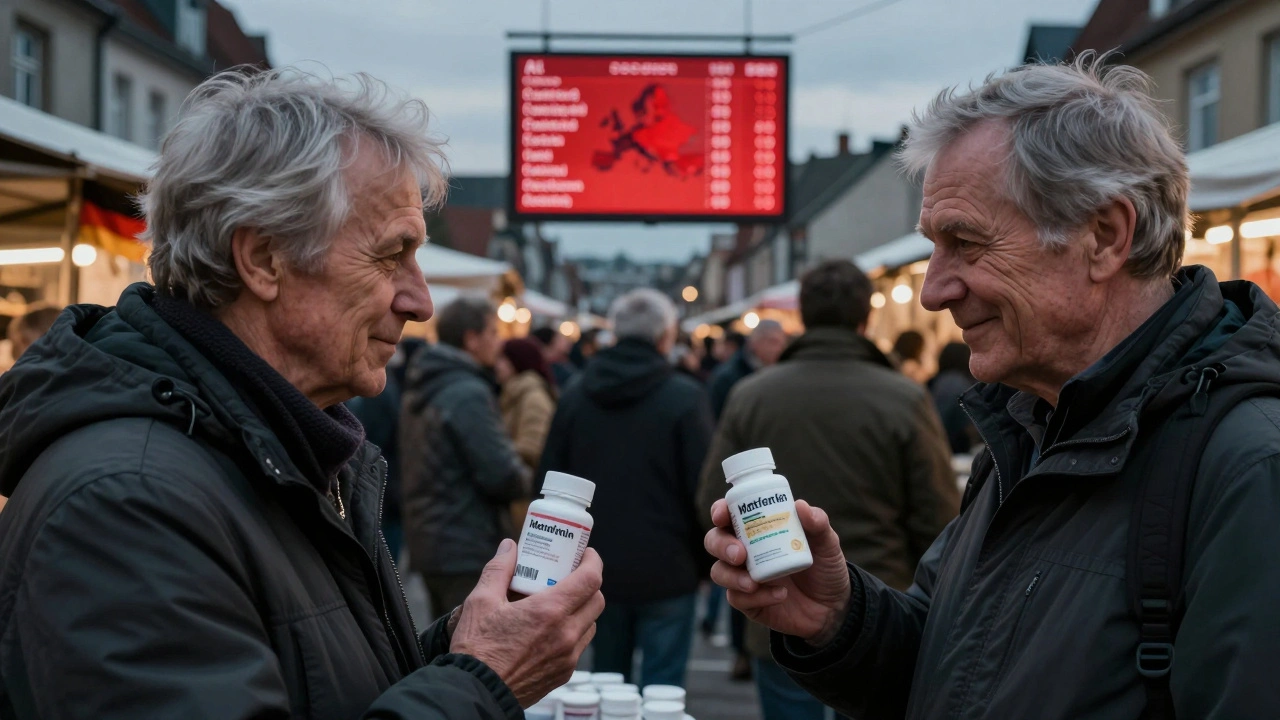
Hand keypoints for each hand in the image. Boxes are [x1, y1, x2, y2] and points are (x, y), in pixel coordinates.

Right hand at [450, 539, 604, 706]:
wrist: (476, 692)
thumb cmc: (477, 648)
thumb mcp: (481, 601)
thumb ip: (499, 569)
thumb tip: (510, 547)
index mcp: (549, 612)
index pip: (590, 579)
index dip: (593, 561)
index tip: (585, 553)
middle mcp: (566, 634)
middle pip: (596, 600)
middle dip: (588, 583)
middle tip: (570, 575)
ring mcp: (567, 657)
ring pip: (590, 624)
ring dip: (582, 609)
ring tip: (560, 602)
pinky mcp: (563, 674)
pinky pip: (579, 646)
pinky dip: (573, 632)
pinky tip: (551, 629)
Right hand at [705, 499, 850, 645]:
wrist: (834, 606)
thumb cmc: (825, 568)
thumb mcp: (827, 543)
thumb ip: (818, 524)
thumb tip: (801, 506)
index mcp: (758, 529)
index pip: (729, 515)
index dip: (720, 511)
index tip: (722, 515)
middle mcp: (746, 551)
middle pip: (714, 541)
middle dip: (721, 545)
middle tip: (740, 554)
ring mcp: (744, 576)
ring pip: (719, 572)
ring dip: (731, 576)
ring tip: (754, 583)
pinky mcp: (749, 602)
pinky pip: (737, 599)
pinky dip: (756, 597)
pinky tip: (779, 595)